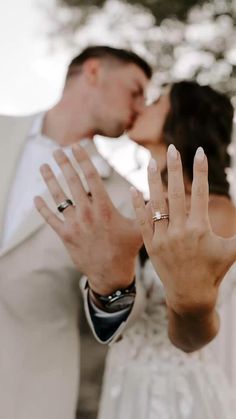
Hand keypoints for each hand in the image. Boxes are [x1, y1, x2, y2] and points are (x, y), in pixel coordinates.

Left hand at [34, 144, 141, 294]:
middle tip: (57, 151)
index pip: (91, 177)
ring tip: (43, 167)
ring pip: (59, 197)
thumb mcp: (139, 227)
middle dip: (64, 164)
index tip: (76, 147)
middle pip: (73, 182)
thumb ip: (145, 209)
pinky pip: (51, 219)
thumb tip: (155, 191)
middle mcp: (87, 213)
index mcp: (104, 207)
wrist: (110, 274)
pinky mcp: (65, 235)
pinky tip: (36, 198)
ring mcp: (74, 224)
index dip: (83, 159)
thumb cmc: (126, 250)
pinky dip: (43, 208)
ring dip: (50, 180)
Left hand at [132, 144, 235, 316]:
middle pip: (176, 193)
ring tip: (151, 162)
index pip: (199, 193)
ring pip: (157, 204)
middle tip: (171, 148)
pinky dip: (138, 205)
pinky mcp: (151, 245)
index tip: (199, 151)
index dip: (200, 171)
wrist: (190, 295)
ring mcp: (163, 238)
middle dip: (174, 169)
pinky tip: (133, 189)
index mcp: (199, 228)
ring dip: (153, 182)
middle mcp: (179, 231)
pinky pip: (142, 222)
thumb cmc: (214, 271)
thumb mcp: (232, 251)